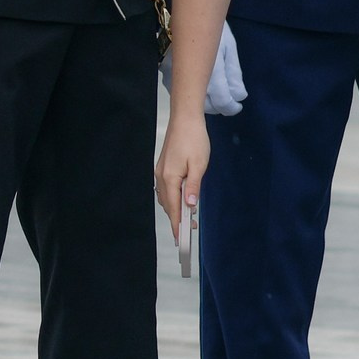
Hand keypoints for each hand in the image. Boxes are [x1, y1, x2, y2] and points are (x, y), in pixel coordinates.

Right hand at [155, 21, 248, 115]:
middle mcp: (191, 78)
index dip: (231, 107)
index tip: (237, 106)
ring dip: (205, 102)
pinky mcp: (166, 76)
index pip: (221, 101)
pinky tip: (200, 86)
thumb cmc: (212, 30)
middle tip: (228, 99)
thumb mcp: (229, 48)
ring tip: (215, 94)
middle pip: (206, 105)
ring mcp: (175, 78)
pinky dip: (193, 94)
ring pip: (191, 102)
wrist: (186, 17)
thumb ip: (234, 75)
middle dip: (219, 106)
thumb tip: (239, 96)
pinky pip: (181, 92)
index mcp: (211, 70)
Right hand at [155, 113, 210, 242]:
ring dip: (174, 209)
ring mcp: (160, 171)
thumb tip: (190, 205)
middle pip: (167, 205)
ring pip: (165, 197)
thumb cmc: (194, 139)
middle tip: (190, 230)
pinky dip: (172, 198)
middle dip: (177, 219)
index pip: (173, 208)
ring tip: (188, 217)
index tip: (181, 240)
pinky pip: (165, 188)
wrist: (185, 118)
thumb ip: (194, 186)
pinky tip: (181, 199)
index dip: (177, 225)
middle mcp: (161, 176)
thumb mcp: (199, 164)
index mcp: (170, 178)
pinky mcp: (163, 166)